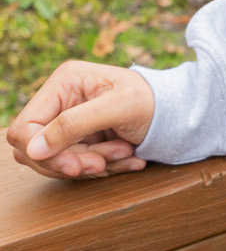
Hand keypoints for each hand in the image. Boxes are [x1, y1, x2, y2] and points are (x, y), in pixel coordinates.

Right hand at [7, 60, 155, 179]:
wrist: (175, 112)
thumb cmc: (152, 100)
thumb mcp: (117, 108)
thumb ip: (74, 125)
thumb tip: (32, 149)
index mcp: (64, 83)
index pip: (25, 128)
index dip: (43, 153)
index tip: (75, 167)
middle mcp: (61, 101)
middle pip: (36, 150)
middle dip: (72, 161)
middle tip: (104, 163)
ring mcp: (69, 122)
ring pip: (57, 161)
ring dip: (92, 164)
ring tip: (125, 153)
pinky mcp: (80, 140)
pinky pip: (76, 165)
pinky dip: (103, 167)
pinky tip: (128, 158)